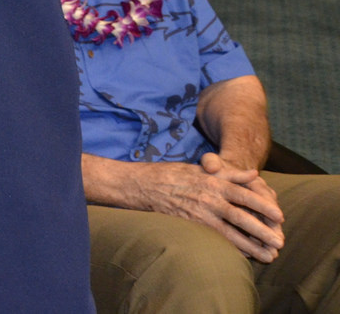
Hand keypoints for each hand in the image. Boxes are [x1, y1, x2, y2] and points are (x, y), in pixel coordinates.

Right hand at [140, 157, 284, 261]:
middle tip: (280, 242)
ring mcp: (200, 215)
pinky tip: (245, 255)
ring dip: (251, 246)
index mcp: (214, 183)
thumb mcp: (203, 168)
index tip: (280, 216)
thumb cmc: (175, 174)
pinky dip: (232, 248)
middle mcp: (209, 199)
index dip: (264, 206)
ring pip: (230, 233)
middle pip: (241, 217)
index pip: (245, 195)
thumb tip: (254, 173)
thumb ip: (230, 172)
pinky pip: (215, 240)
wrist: (145, 185)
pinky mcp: (191, 226)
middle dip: (262, 231)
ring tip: (268, 256)